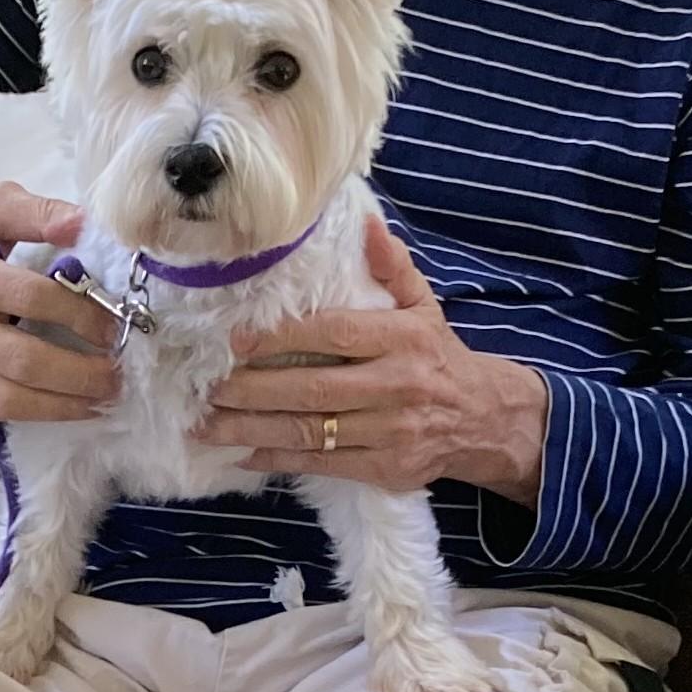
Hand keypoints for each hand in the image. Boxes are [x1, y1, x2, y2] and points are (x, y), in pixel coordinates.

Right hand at [0, 182, 119, 421]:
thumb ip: (39, 212)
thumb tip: (84, 226)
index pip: (34, 299)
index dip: (82, 315)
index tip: (113, 325)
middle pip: (26, 362)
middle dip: (82, 374)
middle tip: (117, 375)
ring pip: (10, 401)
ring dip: (64, 406)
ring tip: (101, 400)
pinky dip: (33, 414)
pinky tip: (63, 405)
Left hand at [194, 217, 547, 504]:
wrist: (486, 420)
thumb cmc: (437, 356)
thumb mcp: (424, 306)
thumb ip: (391, 267)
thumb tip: (364, 223)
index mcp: (403, 338)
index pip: (334, 333)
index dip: (282, 336)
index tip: (237, 338)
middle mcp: (397, 385)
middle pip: (312, 388)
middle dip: (252, 390)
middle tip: (207, 386)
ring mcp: (390, 432)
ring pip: (310, 431)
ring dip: (251, 429)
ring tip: (206, 424)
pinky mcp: (384, 469)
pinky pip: (320, 464)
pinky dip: (277, 458)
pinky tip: (241, 452)